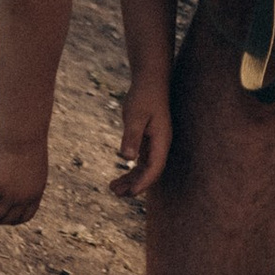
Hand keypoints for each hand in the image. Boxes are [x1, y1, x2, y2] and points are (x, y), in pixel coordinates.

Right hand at [0, 131, 48, 226]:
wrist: (24, 132)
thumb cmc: (28, 140)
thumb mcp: (30, 163)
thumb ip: (25, 176)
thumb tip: (15, 178)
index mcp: (35, 193)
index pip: (24, 217)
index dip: (11, 219)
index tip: (0, 215)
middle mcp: (23, 198)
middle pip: (6, 219)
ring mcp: (9, 194)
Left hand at [111, 84, 171, 200]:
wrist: (150, 80)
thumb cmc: (143, 96)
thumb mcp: (135, 115)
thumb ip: (131, 136)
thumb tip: (127, 158)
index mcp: (162, 140)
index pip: (155, 168)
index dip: (143, 182)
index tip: (130, 192)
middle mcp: (161, 145)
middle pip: (150, 173)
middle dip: (135, 186)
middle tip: (116, 193)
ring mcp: (155, 143)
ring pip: (145, 169)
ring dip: (131, 180)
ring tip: (112, 188)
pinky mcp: (148, 140)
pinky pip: (141, 161)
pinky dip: (131, 170)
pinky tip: (119, 176)